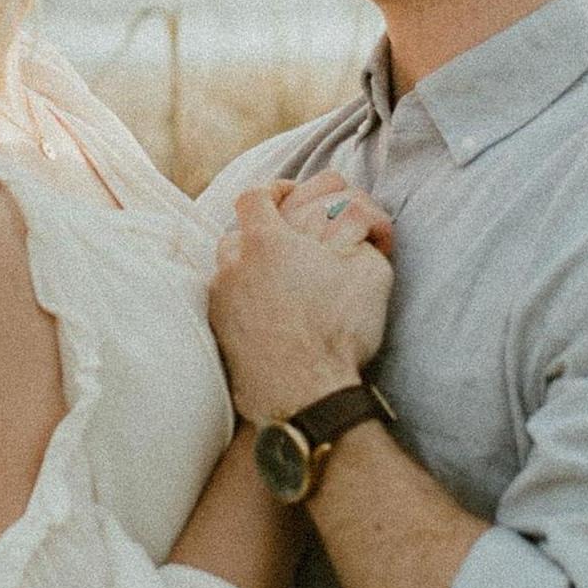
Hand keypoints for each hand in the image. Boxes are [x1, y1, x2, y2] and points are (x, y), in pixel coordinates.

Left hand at [210, 178, 393, 423]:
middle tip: (289, 249)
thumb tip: (354, 223)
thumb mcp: (369, 272)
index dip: (273, 190)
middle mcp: (233, 267)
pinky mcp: (218, 335)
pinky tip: (269, 317)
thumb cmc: (339, 333)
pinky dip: (244, 303)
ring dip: (249, 270)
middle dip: (260, 235)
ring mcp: (220, 302)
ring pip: (228, 271)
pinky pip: (226, 305)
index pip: (255, 196)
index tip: (288, 197)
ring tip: (279, 285)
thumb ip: (358, 235)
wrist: (306, 396)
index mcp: (267, 242)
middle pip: (237, 234)